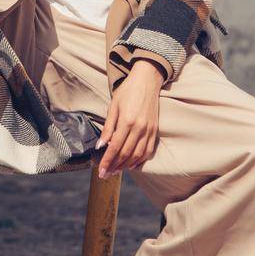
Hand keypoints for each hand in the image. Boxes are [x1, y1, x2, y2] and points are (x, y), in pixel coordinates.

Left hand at [96, 60, 161, 177]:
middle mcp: (139, 128)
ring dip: (126, 166)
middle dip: (114, 167)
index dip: (107, 161)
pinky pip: (148, 150)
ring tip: (116, 171)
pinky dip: (140, 160)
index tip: (100, 171)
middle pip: (125, 154)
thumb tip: (100, 146)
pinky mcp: (154, 130)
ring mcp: (149, 130)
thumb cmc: (128, 91)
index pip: (115, 147)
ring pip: (137, 155)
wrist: (147, 80)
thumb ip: (108, 127)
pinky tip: (132, 165)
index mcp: (127, 121)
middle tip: (105, 175)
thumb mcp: (113, 106)